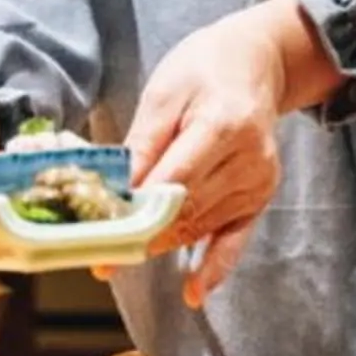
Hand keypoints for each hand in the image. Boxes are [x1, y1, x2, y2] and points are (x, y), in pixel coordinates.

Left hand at [125, 0, 340, 306]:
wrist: (257, 63)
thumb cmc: (204, 70)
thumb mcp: (165, 92)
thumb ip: (143, 143)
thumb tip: (116, 190)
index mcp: (224, 125)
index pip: (172, 180)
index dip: (133, 210)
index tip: (96, 232)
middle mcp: (248, 159)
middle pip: (184, 209)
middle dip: (137, 233)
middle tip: (95, 254)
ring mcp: (258, 181)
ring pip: (199, 226)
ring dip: (158, 244)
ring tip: (117, 259)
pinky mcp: (261, 196)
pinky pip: (237, 238)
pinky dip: (215, 267)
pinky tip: (194, 292)